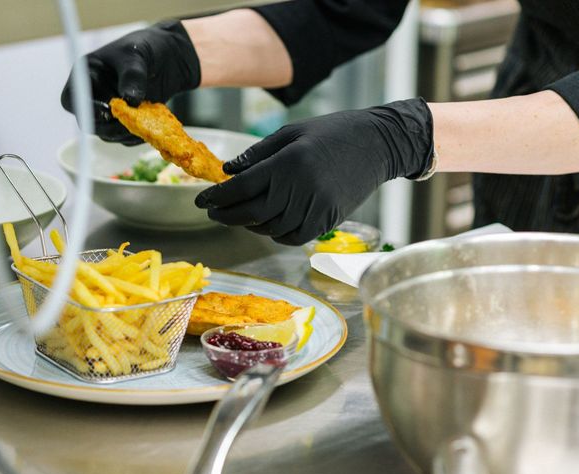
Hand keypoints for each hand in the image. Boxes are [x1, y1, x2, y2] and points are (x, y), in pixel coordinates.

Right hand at [61, 21, 200, 144]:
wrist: (168, 57)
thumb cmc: (146, 47)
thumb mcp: (137, 55)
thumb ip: (132, 75)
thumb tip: (129, 100)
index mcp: (85, 75)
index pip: (71, 99)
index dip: (85, 109)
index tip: (108, 111)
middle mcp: (93, 96)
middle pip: (90, 124)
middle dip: (111, 126)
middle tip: (134, 120)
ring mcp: (108, 112)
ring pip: (109, 135)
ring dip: (127, 131)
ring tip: (148, 115)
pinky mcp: (124, 123)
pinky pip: (126, 138)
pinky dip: (139, 134)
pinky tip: (153, 120)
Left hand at [195, 98, 433, 244]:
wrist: (377, 143)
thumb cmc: (331, 132)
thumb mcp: (291, 133)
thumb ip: (257, 154)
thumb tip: (227, 172)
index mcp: (287, 163)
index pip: (242, 188)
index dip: (217, 197)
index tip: (201, 200)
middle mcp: (300, 188)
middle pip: (252, 214)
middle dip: (227, 215)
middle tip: (213, 211)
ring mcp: (316, 207)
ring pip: (271, 228)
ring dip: (250, 225)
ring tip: (240, 215)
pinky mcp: (328, 220)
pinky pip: (293, 237)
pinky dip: (276, 235)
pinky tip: (268, 224)